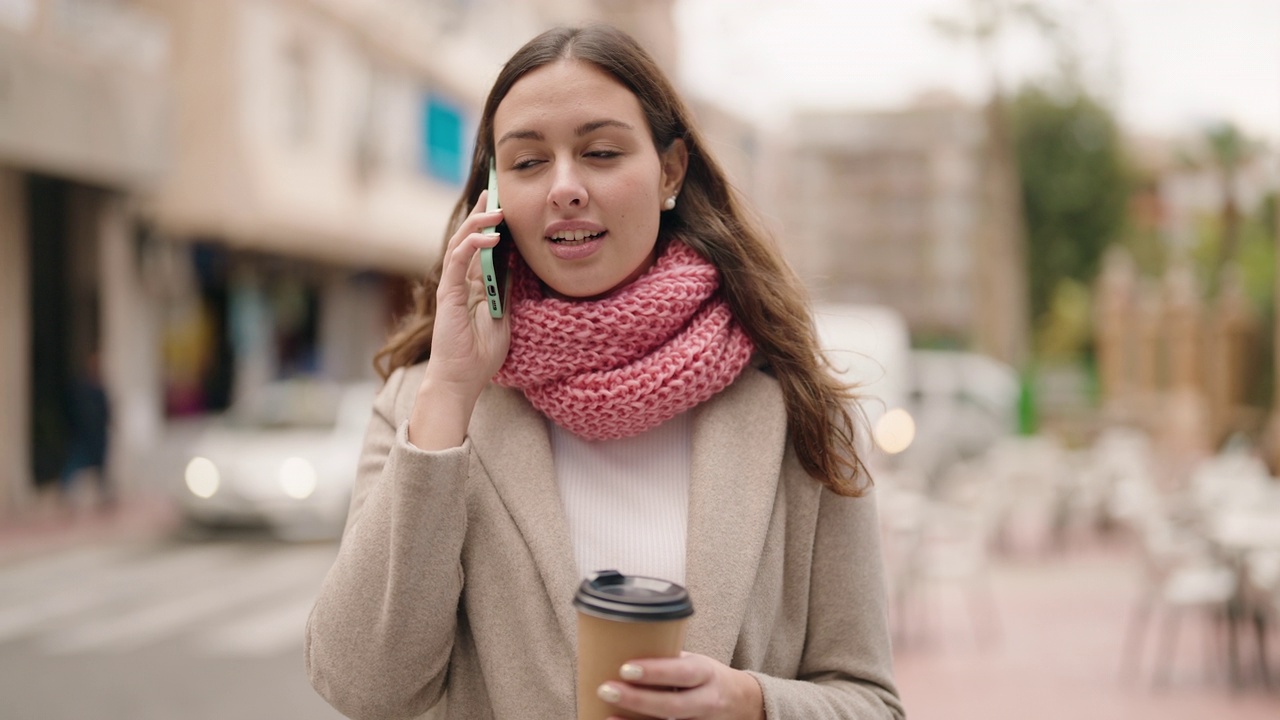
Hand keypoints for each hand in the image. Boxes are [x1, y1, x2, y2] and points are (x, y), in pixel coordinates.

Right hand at [423, 189, 510, 396]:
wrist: (462, 379)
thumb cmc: (480, 355)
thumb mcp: (503, 316)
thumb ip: (505, 291)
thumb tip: (515, 267)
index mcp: (472, 286)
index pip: (480, 248)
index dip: (489, 226)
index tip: (503, 206)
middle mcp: (459, 281)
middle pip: (467, 238)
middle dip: (481, 214)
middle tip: (494, 192)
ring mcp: (451, 286)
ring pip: (460, 244)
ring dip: (478, 223)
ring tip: (495, 209)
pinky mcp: (448, 294)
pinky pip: (457, 262)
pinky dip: (473, 246)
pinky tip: (490, 237)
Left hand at [596, 652, 763, 719]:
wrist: (743, 703)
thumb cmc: (708, 677)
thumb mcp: (696, 662)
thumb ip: (668, 660)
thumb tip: (623, 646)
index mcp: (706, 673)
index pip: (682, 672)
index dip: (655, 672)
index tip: (625, 668)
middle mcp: (707, 701)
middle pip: (673, 705)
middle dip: (638, 699)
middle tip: (606, 689)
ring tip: (608, 717)